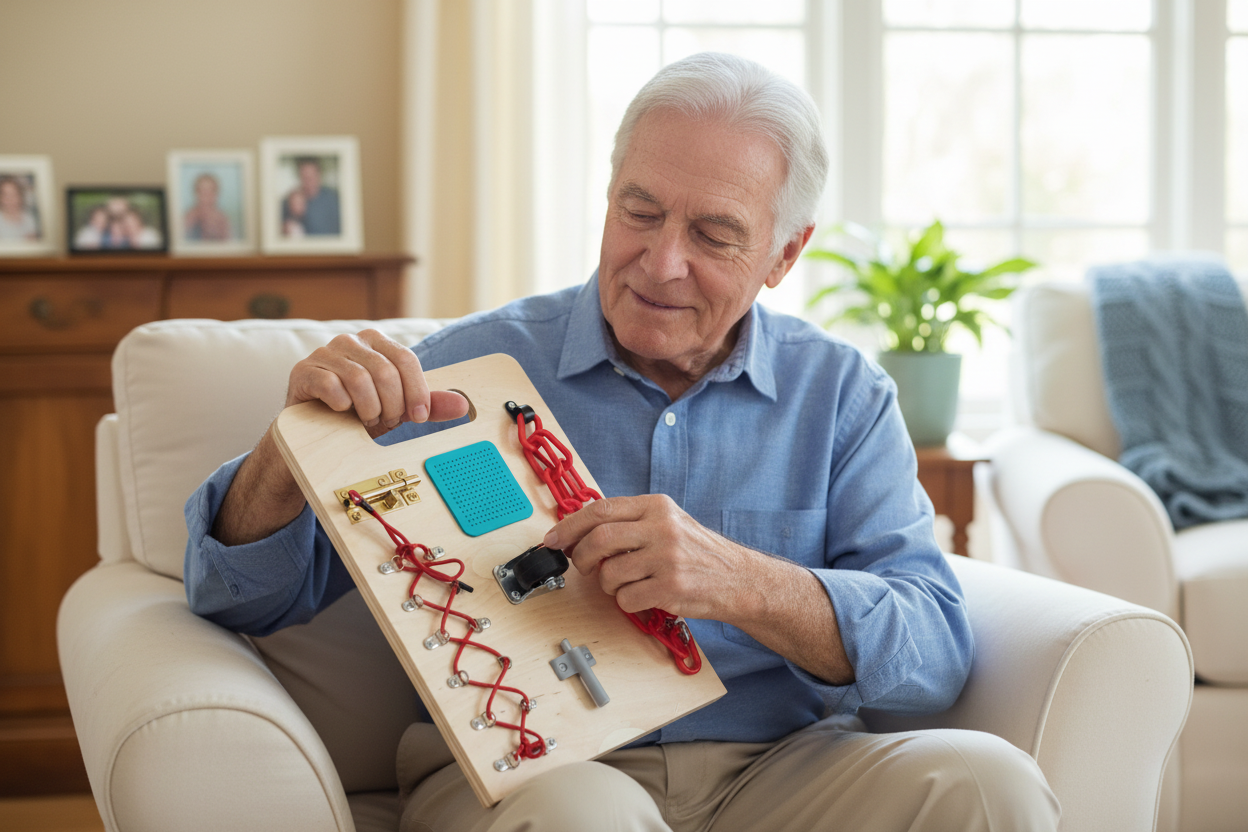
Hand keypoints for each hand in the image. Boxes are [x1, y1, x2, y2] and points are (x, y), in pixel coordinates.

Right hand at [286, 329, 467, 435]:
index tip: (419, 416)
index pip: (406, 359)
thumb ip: (428, 404)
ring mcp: (325, 353)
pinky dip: (342, 404)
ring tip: (367, 420)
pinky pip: (330, 384)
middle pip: (385, 371)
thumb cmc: (358, 413)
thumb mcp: (398, 409)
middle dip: (392, 405)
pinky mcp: (303, 371)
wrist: (315, 428)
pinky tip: (342, 412)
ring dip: (369, 408)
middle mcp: (351, 341)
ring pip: (359, 379)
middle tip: (387, 421)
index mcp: (377, 343)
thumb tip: (462, 405)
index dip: (417, 391)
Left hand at [544, 494, 853, 683]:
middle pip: (597, 539)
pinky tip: (644, 597)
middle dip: (580, 557)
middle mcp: (662, 527)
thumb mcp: (669, 523)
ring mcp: (667, 558)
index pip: (600, 509)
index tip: (552, 539)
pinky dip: (626, 603)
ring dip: (608, 585)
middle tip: (583, 567)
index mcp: (657, 506)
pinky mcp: (671, 588)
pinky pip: (625, 599)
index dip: (569, 526)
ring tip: (627, 584)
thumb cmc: (699, 554)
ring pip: (608, 573)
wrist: (740, 579)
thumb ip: (630, 521)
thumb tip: (579, 528)